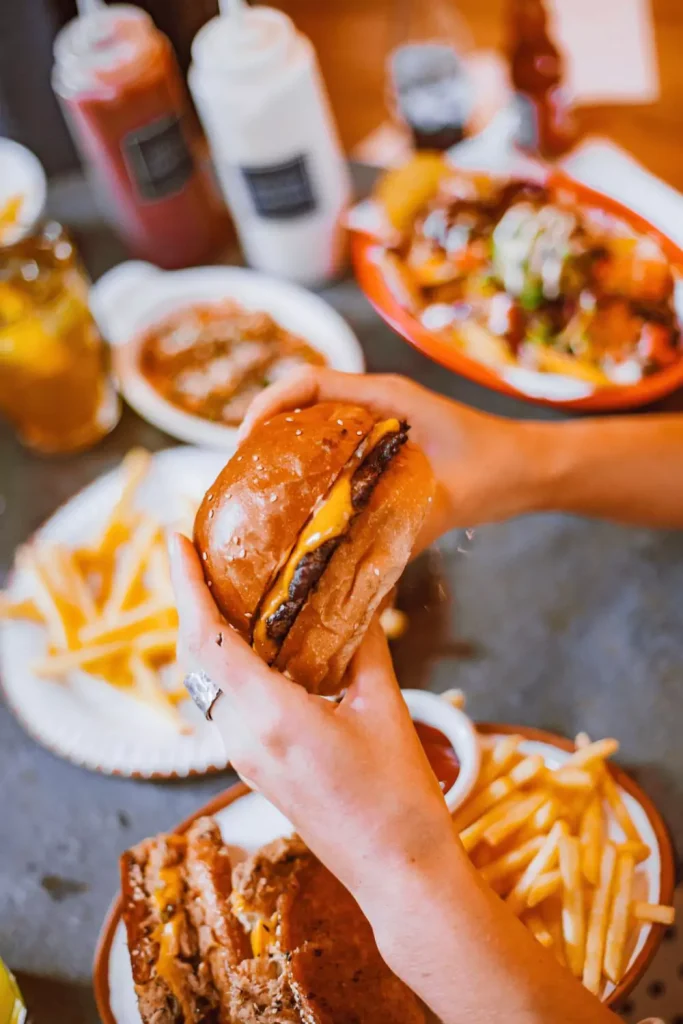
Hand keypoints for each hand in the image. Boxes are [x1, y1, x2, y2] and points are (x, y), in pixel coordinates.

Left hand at [169, 532, 457, 907]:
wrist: (397, 872)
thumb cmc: (399, 795)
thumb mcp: (384, 706)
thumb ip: (363, 646)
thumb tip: (358, 597)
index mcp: (271, 717)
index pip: (208, 640)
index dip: (186, 586)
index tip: (174, 541)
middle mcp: (243, 738)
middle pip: (196, 658)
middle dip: (189, 602)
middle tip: (198, 555)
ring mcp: (244, 758)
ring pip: (209, 683)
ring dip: (208, 635)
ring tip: (226, 589)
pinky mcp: (256, 769)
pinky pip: (228, 705)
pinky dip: (229, 666)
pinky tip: (256, 645)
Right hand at [239, 367, 543, 549]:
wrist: (532, 470)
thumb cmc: (497, 469)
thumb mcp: (447, 498)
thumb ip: (401, 526)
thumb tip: (348, 569)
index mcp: (386, 398)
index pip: (310, 383)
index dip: (269, 404)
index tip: (244, 441)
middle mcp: (378, 406)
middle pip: (303, 402)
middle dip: (265, 430)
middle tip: (240, 474)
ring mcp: (381, 426)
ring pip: (317, 426)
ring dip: (286, 450)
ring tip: (260, 492)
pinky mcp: (387, 450)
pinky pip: (338, 450)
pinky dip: (314, 470)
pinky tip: (305, 507)